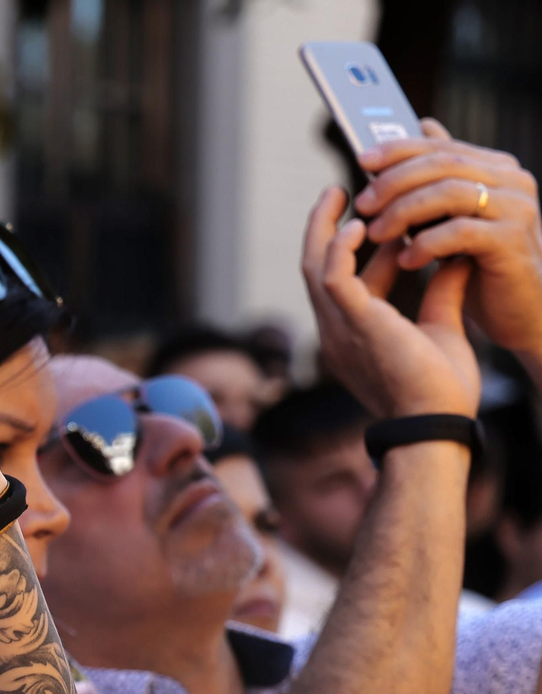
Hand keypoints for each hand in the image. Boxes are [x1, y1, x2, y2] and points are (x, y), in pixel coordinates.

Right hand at [302, 185, 478, 418]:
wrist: (436, 423)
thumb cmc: (440, 391)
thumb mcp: (442, 327)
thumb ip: (443, 291)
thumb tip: (457, 254)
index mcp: (353, 335)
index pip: (343, 281)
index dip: (359, 247)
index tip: (379, 218)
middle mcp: (336, 331)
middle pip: (315, 268)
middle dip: (324, 228)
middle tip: (340, 192)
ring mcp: (338, 329)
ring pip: (315, 266)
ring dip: (325, 227)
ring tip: (341, 193)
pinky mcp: (353, 324)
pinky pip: (332, 276)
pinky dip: (339, 247)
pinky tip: (357, 224)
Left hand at [356, 120, 541, 370]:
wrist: (519, 310)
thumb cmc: (479, 264)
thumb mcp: (451, 216)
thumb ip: (437, 179)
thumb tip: (422, 124)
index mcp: (495, 167)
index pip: (440, 146)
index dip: (398, 149)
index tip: (362, 160)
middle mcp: (511, 180)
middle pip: (441, 164)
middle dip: (394, 182)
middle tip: (363, 204)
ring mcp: (517, 208)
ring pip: (449, 193)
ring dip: (404, 211)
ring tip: (376, 233)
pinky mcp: (512, 240)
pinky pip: (460, 232)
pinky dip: (426, 244)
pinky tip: (405, 260)